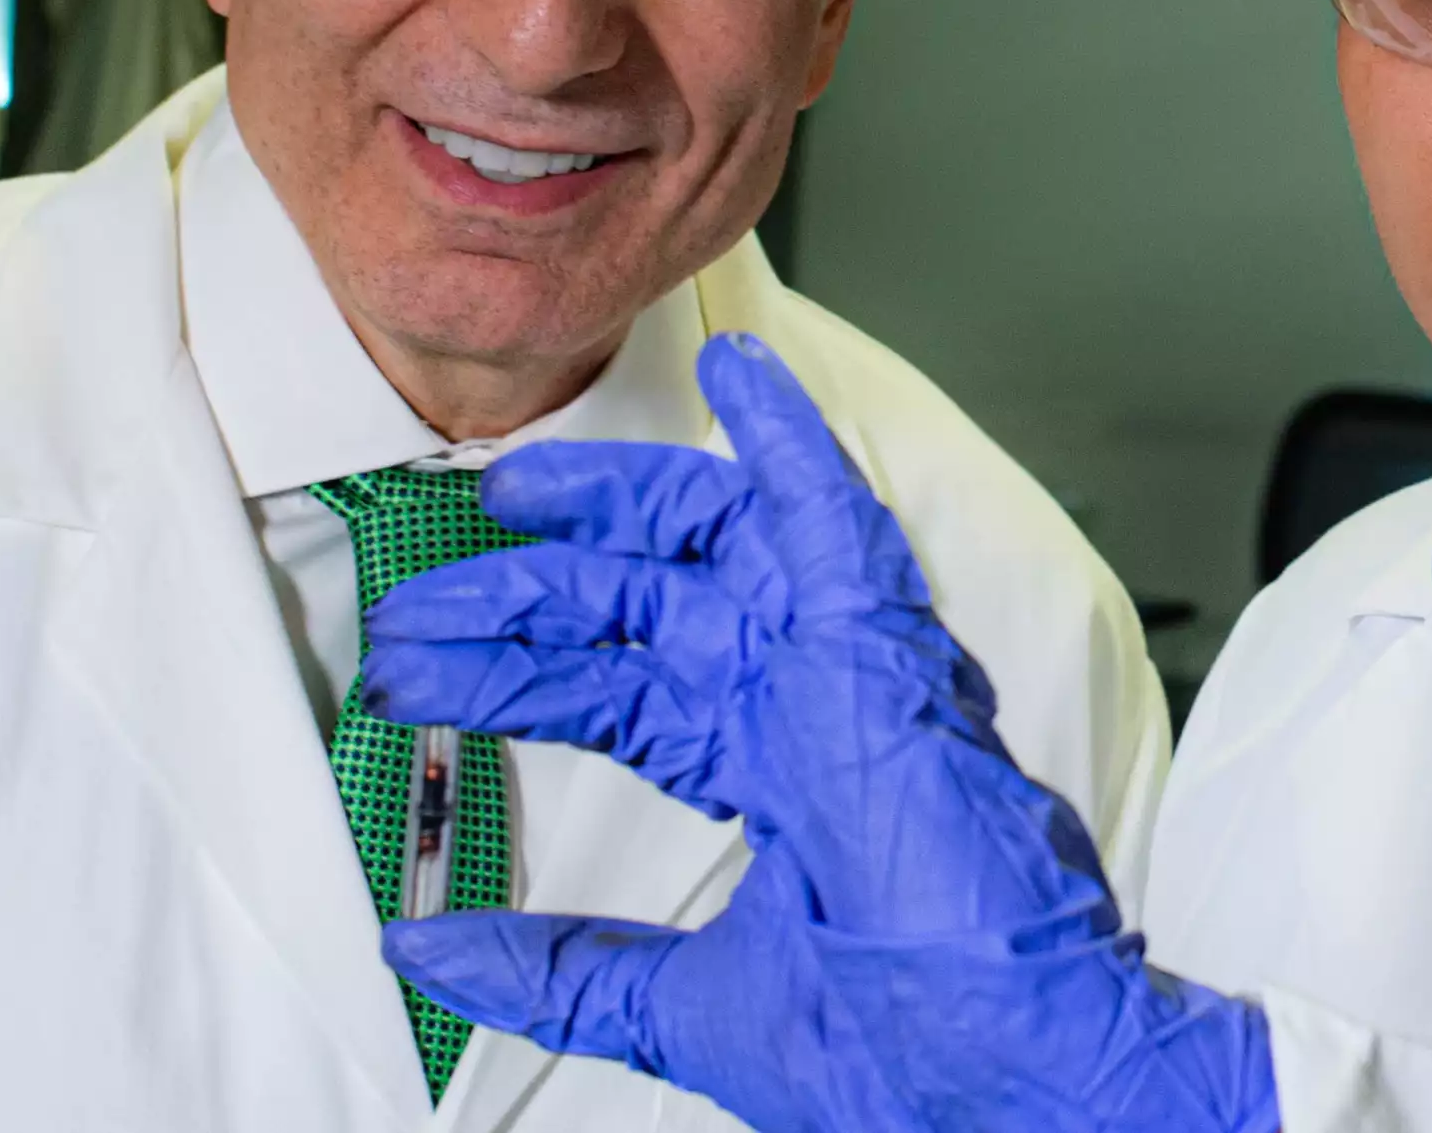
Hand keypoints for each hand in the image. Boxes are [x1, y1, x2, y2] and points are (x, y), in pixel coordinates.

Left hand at [361, 333, 1277, 1131]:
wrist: (1010, 1057)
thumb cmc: (905, 1041)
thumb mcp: (684, 1004)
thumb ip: (561, 971)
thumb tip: (429, 956)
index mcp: (772, 774)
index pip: (619, 693)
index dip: (517, 674)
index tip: (424, 669)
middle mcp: (802, 703)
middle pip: (641, 609)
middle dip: (522, 598)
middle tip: (420, 598)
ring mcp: (843, 667)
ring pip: (714, 545)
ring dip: (610, 507)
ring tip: (513, 487)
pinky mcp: (884, 645)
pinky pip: (833, 513)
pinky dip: (786, 436)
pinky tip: (737, 373)